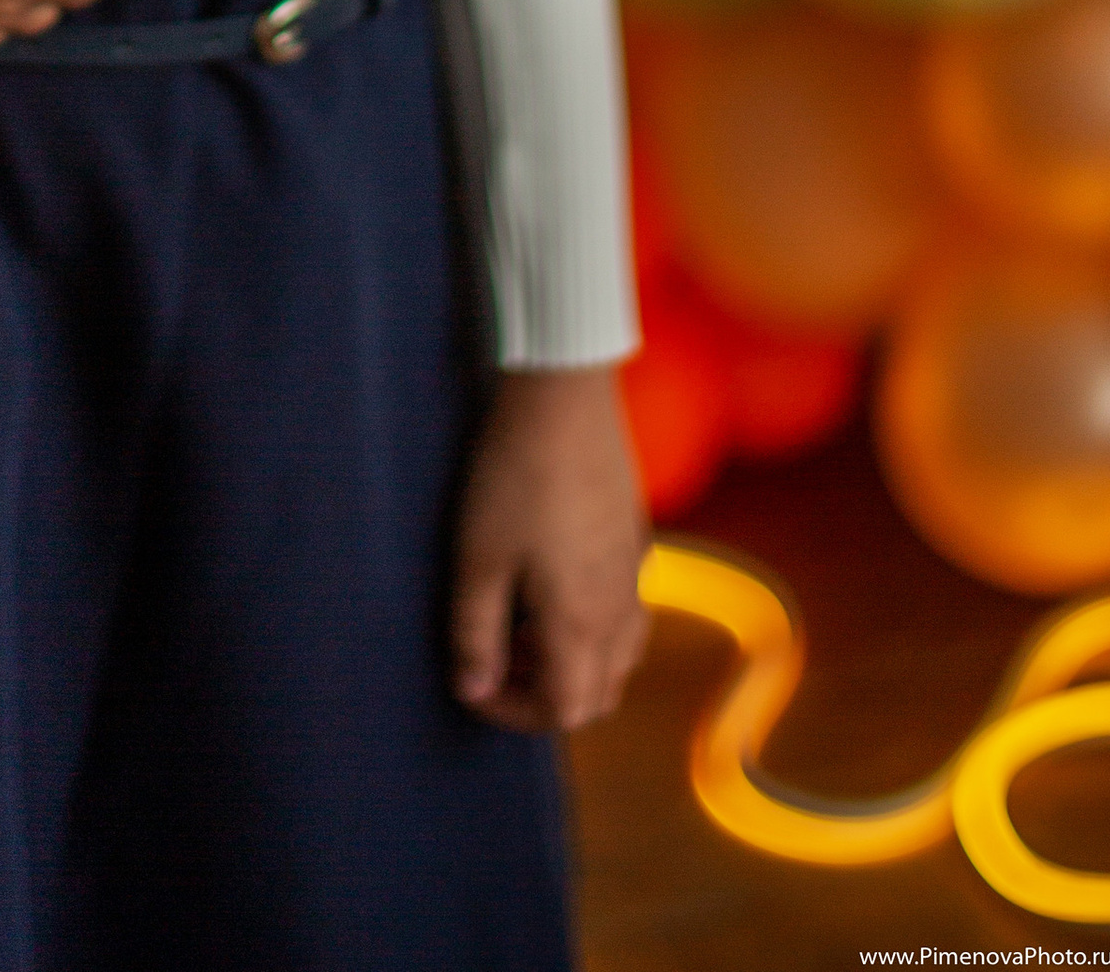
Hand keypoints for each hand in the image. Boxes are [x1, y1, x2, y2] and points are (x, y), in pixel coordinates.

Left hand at [451, 367, 649, 733]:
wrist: (566, 397)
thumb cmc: (515, 476)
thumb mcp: (478, 558)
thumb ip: (474, 633)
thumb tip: (472, 687)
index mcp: (582, 625)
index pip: (564, 711)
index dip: (513, 713)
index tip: (471, 681)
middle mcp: (621, 609)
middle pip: (599, 693)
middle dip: (545, 693)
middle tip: (496, 656)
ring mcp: (637, 573)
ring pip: (620, 654)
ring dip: (573, 659)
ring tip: (521, 622)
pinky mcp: (638, 538)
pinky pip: (627, 609)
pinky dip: (593, 622)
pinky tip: (551, 576)